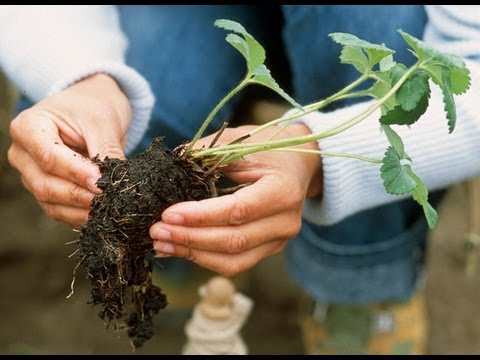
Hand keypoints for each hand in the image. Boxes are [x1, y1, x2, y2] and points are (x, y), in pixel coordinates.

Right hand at [8, 73, 130, 227]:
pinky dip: (80, 214)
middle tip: (110, 198)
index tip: (102, 182)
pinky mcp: (46, 189)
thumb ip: (106, 150)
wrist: (92, 105)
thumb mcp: (103, 119)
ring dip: (81, 209)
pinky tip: (102, 213)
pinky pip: (58, 210)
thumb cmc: (94, 105)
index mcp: (29, 127)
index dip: (76, 173)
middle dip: (80, 195)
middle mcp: (22, 153)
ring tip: (110, 208)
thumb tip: (116, 181)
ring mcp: (31, 174)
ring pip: (50, 202)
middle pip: (45, 184)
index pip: (49, 157)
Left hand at [150, 123, 322, 275]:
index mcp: (283, 190)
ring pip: (233, 260)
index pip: (238, 211)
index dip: (201, 216)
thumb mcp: (240, 141)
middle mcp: (286, 222)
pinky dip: (204, 258)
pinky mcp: (269, 249)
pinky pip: (235, 263)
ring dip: (193, 254)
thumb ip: (208, 154)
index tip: (168, 214)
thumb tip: (169, 168)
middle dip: (190, 239)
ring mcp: (279, 240)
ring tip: (161, 244)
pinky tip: (179, 249)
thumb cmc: (267, 148)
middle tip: (156, 231)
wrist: (297, 163)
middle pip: (234, 241)